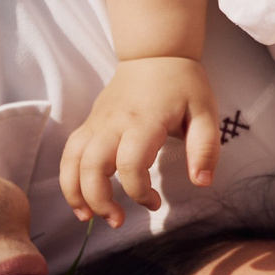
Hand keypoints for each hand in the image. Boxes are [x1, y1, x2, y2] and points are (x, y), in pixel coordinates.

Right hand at [60, 59, 221, 226]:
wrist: (154, 54)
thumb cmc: (183, 85)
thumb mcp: (205, 113)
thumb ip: (205, 149)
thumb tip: (201, 182)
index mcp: (144, 121)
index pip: (130, 164)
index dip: (139, 191)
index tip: (155, 202)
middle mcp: (114, 123)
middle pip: (91, 166)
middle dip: (99, 200)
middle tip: (117, 221)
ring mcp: (97, 123)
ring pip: (71, 161)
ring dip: (75, 193)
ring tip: (87, 217)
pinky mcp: (89, 124)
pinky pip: (69, 153)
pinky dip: (68, 179)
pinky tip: (80, 198)